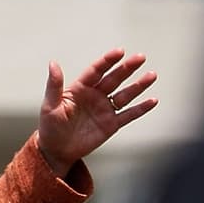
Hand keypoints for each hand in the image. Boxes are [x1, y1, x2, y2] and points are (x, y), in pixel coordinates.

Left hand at [36, 47, 157, 176]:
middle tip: (140, 57)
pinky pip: (128, 115)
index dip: (108, 61)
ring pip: (125, 95)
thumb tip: (53, 63)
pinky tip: (153, 100)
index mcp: (80, 88)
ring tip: (152, 75)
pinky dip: (141, 109)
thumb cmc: (50, 127)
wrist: (56, 151)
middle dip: (127, 68)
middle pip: (114, 79)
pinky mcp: (111, 125)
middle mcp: (95, 95)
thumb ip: (54, 85)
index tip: (119, 52)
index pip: (96, 71)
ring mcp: (105, 109)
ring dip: (138, 85)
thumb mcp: (50, 106)